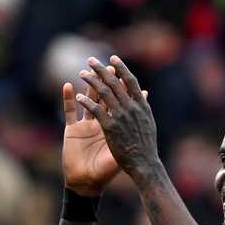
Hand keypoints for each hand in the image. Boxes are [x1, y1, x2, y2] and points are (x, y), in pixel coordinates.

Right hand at [62, 76, 119, 196]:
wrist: (87, 184)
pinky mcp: (72, 130)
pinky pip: (69, 112)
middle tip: (107, 64)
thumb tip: (144, 110)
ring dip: (87, 86)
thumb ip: (130, 132)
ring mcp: (86, 125)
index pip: (119, 101)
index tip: (123, 72)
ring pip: (87, 100)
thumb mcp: (121, 152)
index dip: (121, 86)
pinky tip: (67, 86)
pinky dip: (68, 99)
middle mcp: (101, 122)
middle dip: (105, 80)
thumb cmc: (106, 172)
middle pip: (104, 97)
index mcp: (115, 125)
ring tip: (87, 70)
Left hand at [77, 56, 159, 182]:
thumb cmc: (145, 147)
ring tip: (82, 73)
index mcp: (141, 106)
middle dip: (102, 70)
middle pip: (114, 83)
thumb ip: (142, 107)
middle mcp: (131, 108)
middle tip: (91, 59)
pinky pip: (95, 111)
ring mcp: (120, 117)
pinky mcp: (109, 129)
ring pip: (104, 93)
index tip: (113, 58)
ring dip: (92, 82)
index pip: (130, 82)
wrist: (143, 166)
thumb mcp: (147, 123)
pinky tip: (78, 96)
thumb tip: (144, 93)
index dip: (121, 69)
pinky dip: (87, 102)